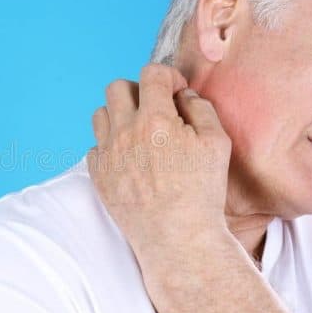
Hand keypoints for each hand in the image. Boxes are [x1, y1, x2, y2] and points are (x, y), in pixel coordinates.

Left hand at [87, 64, 231, 279]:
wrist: (177, 238)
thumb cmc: (201, 192)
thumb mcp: (216, 144)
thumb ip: (200, 109)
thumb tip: (182, 95)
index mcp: (155, 120)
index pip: (151, 73)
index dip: (168, 76)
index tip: (176, 91)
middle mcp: (125, 132)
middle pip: (117, 87)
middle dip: (138, 89)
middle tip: (154, 107)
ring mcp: (107, 154)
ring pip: (100, 114)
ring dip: (119, 114)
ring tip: (138, 130)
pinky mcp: (98, 176)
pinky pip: (94, 146)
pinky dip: (110, 145)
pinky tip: (129, 157)